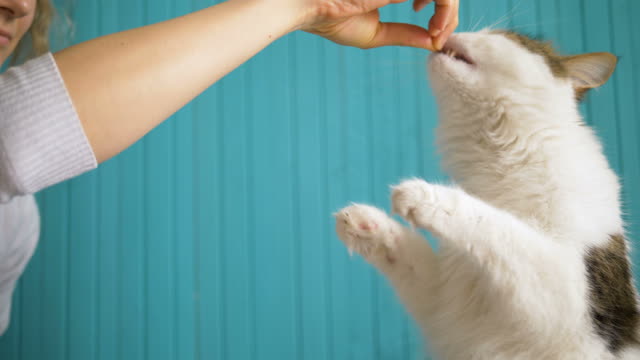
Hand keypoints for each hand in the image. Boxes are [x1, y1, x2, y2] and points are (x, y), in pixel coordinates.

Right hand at [299, 0, 458, 49]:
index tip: (433, 36)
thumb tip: (432, 43)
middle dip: (450, 14)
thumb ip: (404, 35)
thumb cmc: (331, 19)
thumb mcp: (375, 33)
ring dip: (449, 12)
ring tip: (437, 33)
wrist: (309, 8)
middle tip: (439, 36)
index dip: (443, 14)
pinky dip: (444, 9)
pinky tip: (434, 29)